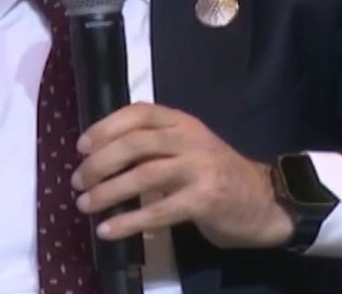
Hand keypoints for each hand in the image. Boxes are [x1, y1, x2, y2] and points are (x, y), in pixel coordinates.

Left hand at [71, 103, 293, 248]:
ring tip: (84, 205)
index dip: (105, 127)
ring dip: (107, 192)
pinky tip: (107, 230)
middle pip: (135, 143)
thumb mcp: (187, 147)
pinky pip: (158, 211)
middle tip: (77, 181)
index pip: (139, 112)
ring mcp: (199, 169)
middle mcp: (190, 139)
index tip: (81, 146)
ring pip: (143, 175)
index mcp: (182, 122)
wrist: (264, 201)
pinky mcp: (204, 200)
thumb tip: (100, 154)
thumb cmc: (215, 174)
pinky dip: (128, 221)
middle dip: (99, 163)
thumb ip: (154, 144)